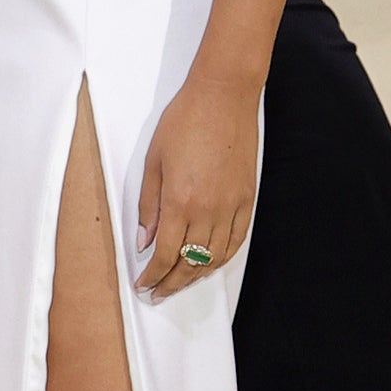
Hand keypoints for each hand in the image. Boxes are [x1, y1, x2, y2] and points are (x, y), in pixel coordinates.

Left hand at [133, 72, 259, 301]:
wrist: (223, 97)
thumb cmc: (185, 121)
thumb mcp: (153, 161)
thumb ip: (149, 204)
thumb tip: (145, 240)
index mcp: (179, 201)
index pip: (165, 254)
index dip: (153, 275)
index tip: (143, 284)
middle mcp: (208, 210)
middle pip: (190, 262)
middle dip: (171, 283)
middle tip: (158, 292)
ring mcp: (231, 206)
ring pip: (215, 257)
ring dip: (196, 275)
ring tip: (180, 282)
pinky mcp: (247, 199)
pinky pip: (237, 241)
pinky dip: (222, 258)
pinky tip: (210, 263)